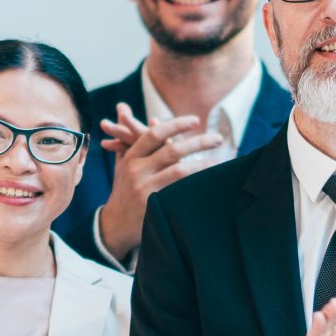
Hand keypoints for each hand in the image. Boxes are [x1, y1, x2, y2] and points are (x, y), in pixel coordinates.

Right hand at [95, 108, 216, 263]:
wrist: (115, 225)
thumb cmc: (123, 189)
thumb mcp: (122, 161)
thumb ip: (128, 135)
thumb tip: (130, 110)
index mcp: (131, 157)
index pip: (155, 135)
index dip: (175, 125)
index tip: (195, 120)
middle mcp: (137, 171)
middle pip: (172, 151)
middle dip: (198, 142)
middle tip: (218, 138)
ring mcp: (145, 189)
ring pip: (179, 171)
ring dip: (202, 165)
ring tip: (220, 161)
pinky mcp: (154, 207)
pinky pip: (179, 192)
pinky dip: (196, 186)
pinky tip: (211, 182)